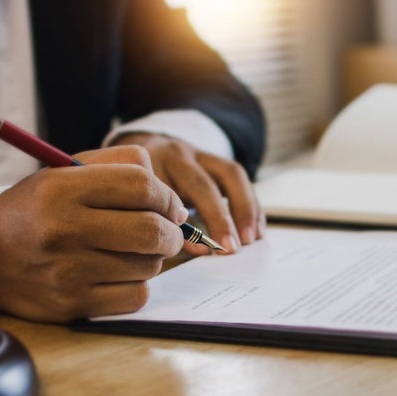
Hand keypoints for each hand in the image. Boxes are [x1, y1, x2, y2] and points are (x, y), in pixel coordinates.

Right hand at [0, 146, 185, 322]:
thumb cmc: (38, 212)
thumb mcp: (64, 173)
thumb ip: (118, 167)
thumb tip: (174, 201)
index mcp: (61, 188)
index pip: (141, 185)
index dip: (168, 197)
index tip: (172, 207)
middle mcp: (64, 229)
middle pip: (151, 230)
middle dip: (173, 233)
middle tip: (169, 233)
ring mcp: (68, 271)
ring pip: (148, 266)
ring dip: (153, 259)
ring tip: (134, 252)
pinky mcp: (74, 304)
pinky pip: (135, 296)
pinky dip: (138, 286)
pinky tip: (121, 276)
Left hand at [113, 133, 265, 254]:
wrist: (143, 146)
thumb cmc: (139, 187)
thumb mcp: (139, 204)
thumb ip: (162, 225)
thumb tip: (199, 249)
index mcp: (149, 167)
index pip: (169, 196)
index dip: (189, 225)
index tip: (205, 248)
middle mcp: (176, 156)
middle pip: (202, 184)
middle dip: (220, 218)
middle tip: (232, 247)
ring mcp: (199, 154)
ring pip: (230, 173)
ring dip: (245, 208)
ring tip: (251, 238)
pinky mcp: (216, 159)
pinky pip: (240, 178)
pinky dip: (251, 205)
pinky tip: (257, 228)